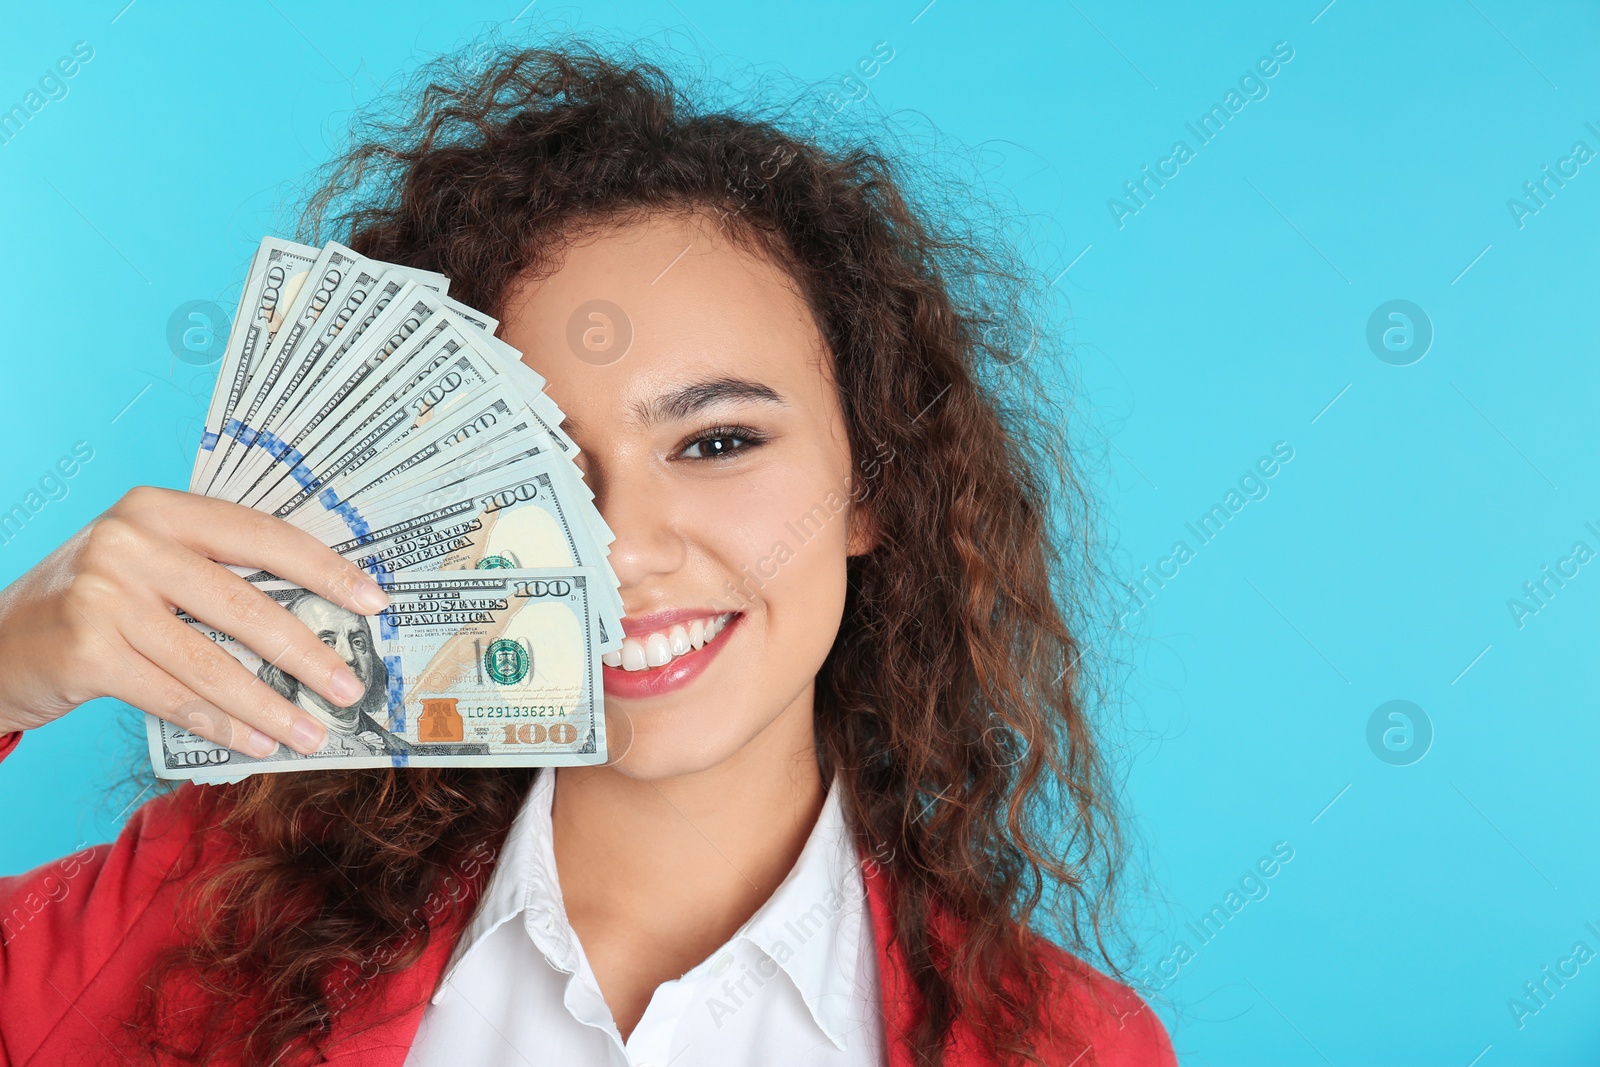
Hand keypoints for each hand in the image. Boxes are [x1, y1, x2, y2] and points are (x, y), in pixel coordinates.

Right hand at [0, 485, 389, 757]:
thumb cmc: (94, 601)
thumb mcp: (150, 562)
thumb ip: (217, 571)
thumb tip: (319, 611)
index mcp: (161, 508)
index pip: (263, 535)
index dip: (326, 570)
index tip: (374, 601)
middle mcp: (131, 542)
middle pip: (247, 605)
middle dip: (309, 653)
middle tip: (350, 688)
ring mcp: (104, 595)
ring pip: (214, 662)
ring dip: (273, 705)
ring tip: (314, 731)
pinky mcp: (87, 650)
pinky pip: (176, 696)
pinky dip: (225, 723)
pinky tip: (260, 742)